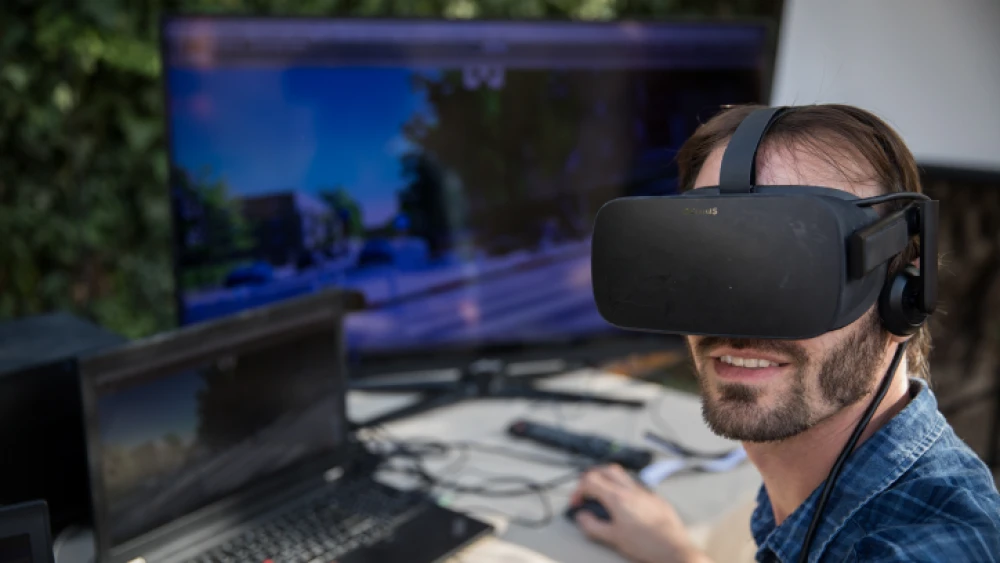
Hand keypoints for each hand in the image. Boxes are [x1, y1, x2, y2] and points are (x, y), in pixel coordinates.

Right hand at [569, 464, 711, 562]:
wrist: (674, 549)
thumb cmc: (647, 545)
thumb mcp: (613, 538)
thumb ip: (593, 526)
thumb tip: (582, 517)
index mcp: (617, 498)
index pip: (590, 481)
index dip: (578, 490)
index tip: (577, 503)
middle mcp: (631, 490)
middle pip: (606, 470)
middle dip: (592, 478)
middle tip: (587, 492)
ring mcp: (645, 492)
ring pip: (623, 476)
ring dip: (609, 481)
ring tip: (604, 497)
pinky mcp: (656, 499)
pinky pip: (637, 486)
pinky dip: (625, 490)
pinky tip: (626, 505)